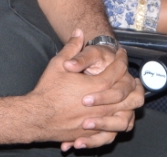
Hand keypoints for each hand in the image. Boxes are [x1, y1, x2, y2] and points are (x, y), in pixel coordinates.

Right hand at [27, 30, 141, 150]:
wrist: (35, 117)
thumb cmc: (47, 91)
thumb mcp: (58, 64)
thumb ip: (72, 47)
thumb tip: (79, 31)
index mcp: (96, 86)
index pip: (118, 71)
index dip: (121, 59)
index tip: (122, 53)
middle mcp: (101, 105)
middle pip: (127, 93)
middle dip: (131, 82)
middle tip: (131, 75)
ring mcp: (98, 122)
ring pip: (124, 114)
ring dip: (128, 104)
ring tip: (128, 96)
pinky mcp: (92, 135)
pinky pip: (113, 131)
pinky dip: (118, 123)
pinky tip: (116, 116)